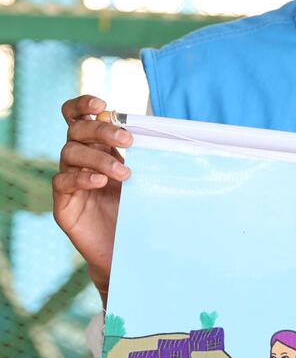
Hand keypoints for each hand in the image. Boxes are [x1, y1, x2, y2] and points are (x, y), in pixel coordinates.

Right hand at [52, 96, 132, 297]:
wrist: (127, 253)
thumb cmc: (137, 212)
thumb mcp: (145, 180)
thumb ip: (147, 157)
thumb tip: (170, 133)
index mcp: (97, 148)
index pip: (79, 117)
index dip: (83, 105)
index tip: (103, 104)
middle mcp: (80, 161)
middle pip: (76, 130)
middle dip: (101, 130)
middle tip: (128, 140)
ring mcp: (69, 182)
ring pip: (70, 153)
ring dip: (98, 158)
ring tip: (124, 173)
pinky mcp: (63, 205)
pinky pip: (63, 182)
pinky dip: (82, 178)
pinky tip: (100, 182)